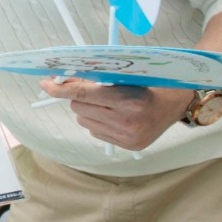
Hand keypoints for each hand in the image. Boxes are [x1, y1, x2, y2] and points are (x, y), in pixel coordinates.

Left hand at [38, 78, 195, 150]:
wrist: (176, 103)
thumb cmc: (149, 84)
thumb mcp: (124, 75)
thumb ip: (94, 77)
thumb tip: (62, 79)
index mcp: (129, 100)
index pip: (83, 93)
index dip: (60, 88)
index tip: (46, 83)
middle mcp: (128, 121)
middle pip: (79, 107)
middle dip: (80, 96)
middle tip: (94, 90)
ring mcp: (128, 137)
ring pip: (84, 120)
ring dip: (89, 110)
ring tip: (110, 104)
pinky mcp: (128, 146)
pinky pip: (95, 132)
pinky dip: (99, 122)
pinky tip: (116, 116)